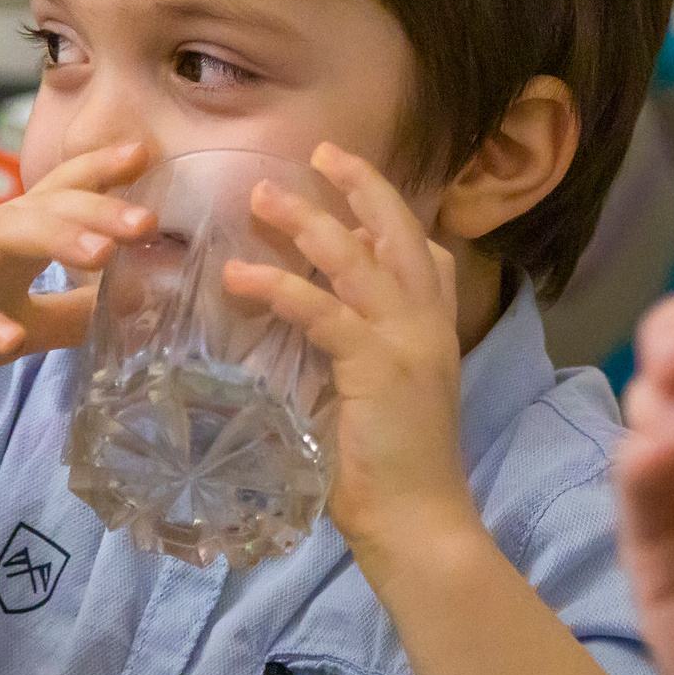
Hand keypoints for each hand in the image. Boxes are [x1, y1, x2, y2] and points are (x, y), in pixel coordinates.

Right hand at [0, 142, 153, 399]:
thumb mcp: (20, 322)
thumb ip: (73, 314)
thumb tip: (137, 304)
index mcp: (11, 238)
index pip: (62, 193)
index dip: (102, 171)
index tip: (148, 151)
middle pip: (44, 207)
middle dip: (97, 208)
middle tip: (148, 221)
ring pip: (1, 235)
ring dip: (54, 239)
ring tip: (102, 254)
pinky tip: (9, 339)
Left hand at [226, 143, 475, 550]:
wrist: (418, 523)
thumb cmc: (389, 475)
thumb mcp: (379, 401)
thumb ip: (354, 360)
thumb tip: (305, 336)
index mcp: (433, 331)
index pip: (425, 254)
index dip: (389, 214)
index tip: (351, 186)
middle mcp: (429, 325)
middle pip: (400, 232)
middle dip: (360, 186)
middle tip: (319, 151)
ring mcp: (409, 342)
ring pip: (359, 260)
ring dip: (308, 222)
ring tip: (260, 197)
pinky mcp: (379, 366)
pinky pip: (325, 311)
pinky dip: (281, 288)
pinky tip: (240, 278)